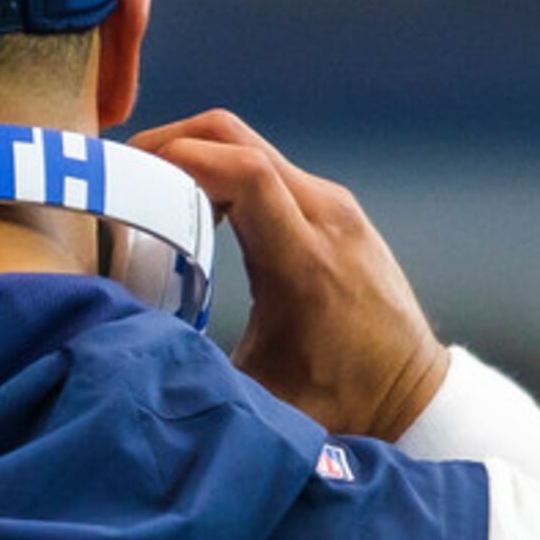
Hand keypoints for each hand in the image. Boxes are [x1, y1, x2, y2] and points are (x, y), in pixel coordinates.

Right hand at [132, 109, 447, 440]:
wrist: (415, 396)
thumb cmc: (342, 404)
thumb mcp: (260, 399)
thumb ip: (197, 371)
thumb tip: (128, 352)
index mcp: (306, 262)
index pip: (244, 172)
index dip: (177, 159)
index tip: (127, 176)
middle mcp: (326, 217)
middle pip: (235, 136)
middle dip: (170, 141)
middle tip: (124, 171)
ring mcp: (334, 206)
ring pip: (248, 143)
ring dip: (194, 153)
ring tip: (149, 189)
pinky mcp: (333, 208)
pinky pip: (266, 165)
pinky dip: (220, 169)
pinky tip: (193, 205)